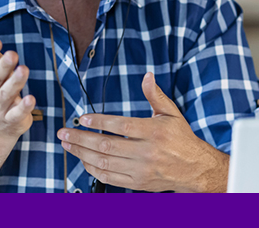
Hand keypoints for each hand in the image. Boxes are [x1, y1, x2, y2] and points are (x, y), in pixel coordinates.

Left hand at [57, 72, 228, 192]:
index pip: (121, 126)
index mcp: (154, 132)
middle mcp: (147, 153)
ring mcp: (141, 170)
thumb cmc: (181, 139)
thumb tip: (147, 76)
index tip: (82, 118)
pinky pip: (109, 177)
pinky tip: (82, 159)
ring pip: (104, 163)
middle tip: (64, 132)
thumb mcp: (171, 113)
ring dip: (81, 153)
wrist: (195, 169)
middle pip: (106, 146)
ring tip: (67, 144)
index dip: (99, 122)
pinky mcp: (137, 183)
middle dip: (81, 138)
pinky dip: (92, 169)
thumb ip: (155, 95)